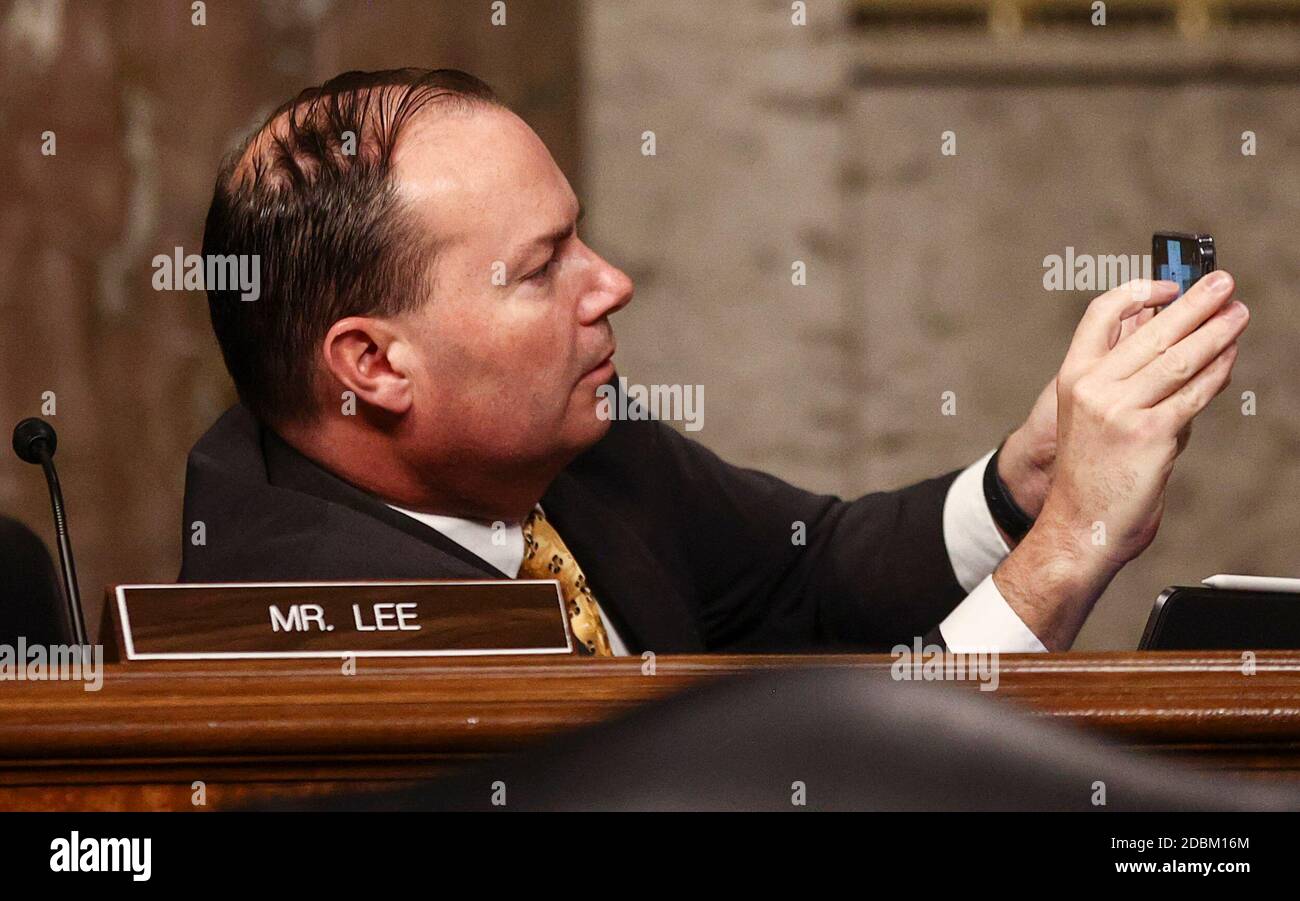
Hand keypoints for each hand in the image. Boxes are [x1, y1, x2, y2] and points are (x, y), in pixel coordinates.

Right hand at [995, 275, 1247, 648]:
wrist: (1079, 526)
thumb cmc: (1091, 472)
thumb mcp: (1092, 415)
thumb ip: (1126, 376)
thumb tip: (1173, 337)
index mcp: (1072, 377)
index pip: (1102, 315)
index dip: (1138, 293)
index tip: (1169, 285)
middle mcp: (1093, 388)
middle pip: (1153, 331)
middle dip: (1195, 302)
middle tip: (1224, 283)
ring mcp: (1121, 411)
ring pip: (1180, 359)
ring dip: (1217, 332)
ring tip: (1238, 314)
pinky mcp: (1151, 434)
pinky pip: (1193, 394)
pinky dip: (1217, 373)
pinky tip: (1230, 359)